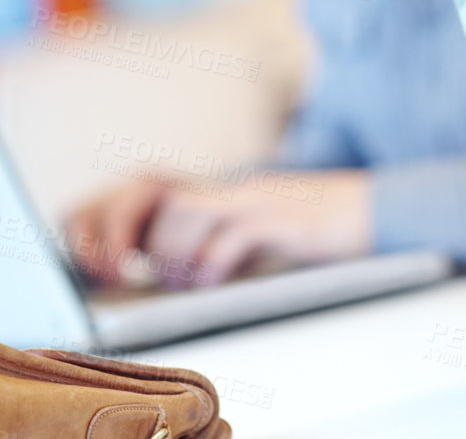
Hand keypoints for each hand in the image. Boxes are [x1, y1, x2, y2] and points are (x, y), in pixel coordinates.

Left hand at [63, 168, 373, 288]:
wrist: (369, 210)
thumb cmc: (300, 230)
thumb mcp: (238, 232)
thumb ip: (196, 240)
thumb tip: (142, 274)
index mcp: (208, 188)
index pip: (131, 186)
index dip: (100, 219)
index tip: (95, 265)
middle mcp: (222, 186)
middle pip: (143, 187)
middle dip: (116, 233)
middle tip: (120, 275)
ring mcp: (250, 198)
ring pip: (181, 210)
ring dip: (169, 255)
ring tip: (184, 279)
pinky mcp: (280, 218)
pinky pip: (232, 235)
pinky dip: (214, 264)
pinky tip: (218, 279)